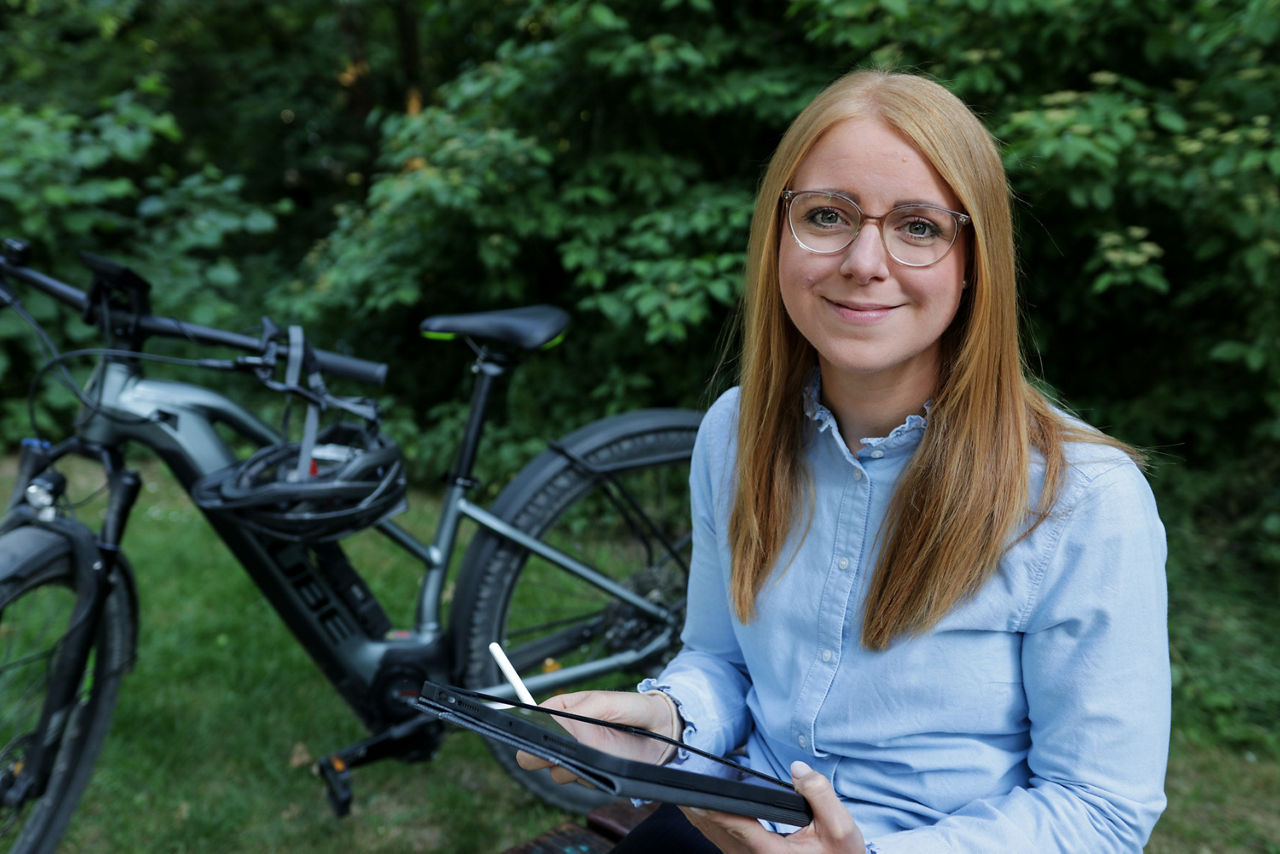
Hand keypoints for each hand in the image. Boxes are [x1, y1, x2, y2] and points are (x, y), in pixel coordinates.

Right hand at [515, 690, 680, 784]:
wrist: (663, 732)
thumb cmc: (634, 709)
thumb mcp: (606, 702)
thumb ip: (581, 710)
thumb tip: (558, 723)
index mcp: (564, 709)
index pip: (535, 720)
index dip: (533, 728)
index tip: (542, 734)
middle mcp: (566, 735)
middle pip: (534, 751)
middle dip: (542, 753)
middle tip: (560, 749)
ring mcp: (577, 756)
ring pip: (555, 770)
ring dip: (570, 766)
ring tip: (593, 752)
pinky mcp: (590, 773)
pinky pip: (578, 780)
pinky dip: (588, 775)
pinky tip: (603, 764)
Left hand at [680, 761, 864, 852]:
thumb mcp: (841, 828)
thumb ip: (820, 794)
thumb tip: (798, 769)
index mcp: (772, 852)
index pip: (738, 826)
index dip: (717, 808)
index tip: (697, 793)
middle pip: (718, 830)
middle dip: (699, 806)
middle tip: (680, 783)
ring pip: (714, 835)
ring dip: (700, 813)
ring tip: (683, 789)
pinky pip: (720, 838)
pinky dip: (708, 820)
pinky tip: (700, 804)